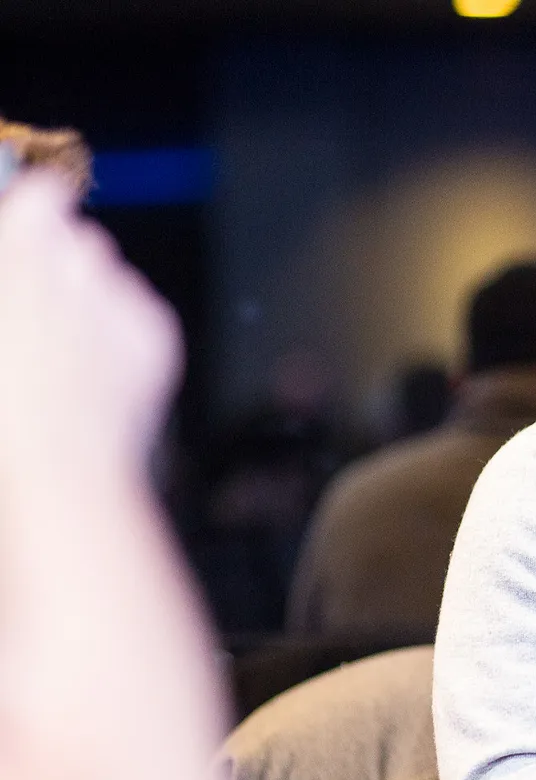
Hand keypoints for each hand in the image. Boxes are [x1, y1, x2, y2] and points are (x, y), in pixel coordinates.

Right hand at [0, 169, 180, 468]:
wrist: (54, 468)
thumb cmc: (1, 408)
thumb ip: (12, 264)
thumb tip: (24, 230)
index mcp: (21, 247)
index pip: (43, 193)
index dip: (36, 208)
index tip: (31, 222)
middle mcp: (79, 257)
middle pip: (79, 240)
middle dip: (60, 266)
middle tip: (36, 317)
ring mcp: (125, 293)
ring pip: (112, 278)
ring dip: (91, 301)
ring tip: (63, 358)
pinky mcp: (157, 331)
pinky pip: (139, 314)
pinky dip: (121, 335)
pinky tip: (94, 376)